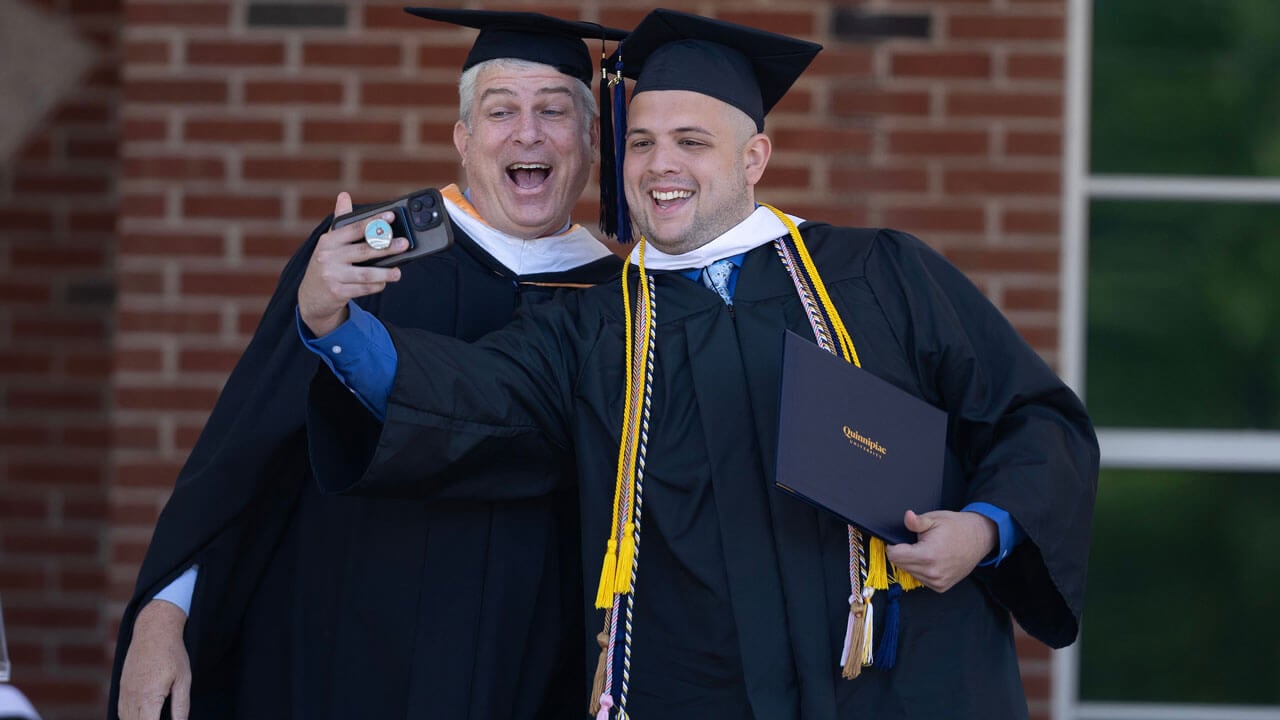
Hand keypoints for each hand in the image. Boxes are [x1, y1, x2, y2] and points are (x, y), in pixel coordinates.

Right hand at [118, 600, 190, 719]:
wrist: (153, 631)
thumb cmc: (172, 654)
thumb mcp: (184, 679)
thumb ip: (181, 706)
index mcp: (149, 698)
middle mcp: (133, 698)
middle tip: (159, 716)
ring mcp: (124, 693)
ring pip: (125, 719)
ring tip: (153, 716)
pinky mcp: (121, 687)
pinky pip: (120, 711)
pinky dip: (129, 718)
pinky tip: (141, 716)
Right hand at [297, 192, 407, 335]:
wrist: (311, 296)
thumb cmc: (326, 263)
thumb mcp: (329, 242)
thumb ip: (340, 221)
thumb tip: (344, 195)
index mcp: (328, 241)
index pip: (353, 228)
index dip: (373, 222)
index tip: (391, 216)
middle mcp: (328, 257)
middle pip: (363, 250)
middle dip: (386, 247)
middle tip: (404, 244)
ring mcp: (332, 276)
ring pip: (364, 274)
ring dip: (384, 273)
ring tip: (398, 272)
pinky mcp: (337, 292)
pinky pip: (362, 289)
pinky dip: (376, 286)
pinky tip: (384, 283)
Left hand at [884, 509, 996, 592]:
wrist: (978, 538)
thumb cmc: (956, 527)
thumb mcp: (935, 518)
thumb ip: (917, 521)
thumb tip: (907, 517)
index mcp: (928, 555)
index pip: (894, 555)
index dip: (893, 545)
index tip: (899, 541)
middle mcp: (932, 572)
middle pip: (899, 564)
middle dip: (903, 553)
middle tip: (916, 543)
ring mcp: (937, 581)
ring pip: (909, 572)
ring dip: (912, 562)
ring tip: (926, 551)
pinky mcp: (941, 587)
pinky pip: (920, 579)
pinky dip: (921, 570)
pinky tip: (931, 560)